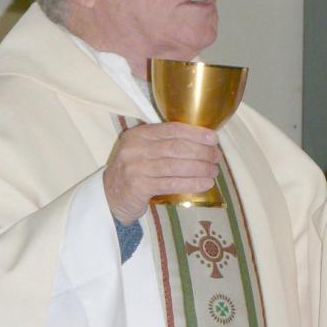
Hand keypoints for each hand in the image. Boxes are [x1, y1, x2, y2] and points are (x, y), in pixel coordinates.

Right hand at [103, 122, 220, 223]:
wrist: (109, 197)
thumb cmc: (134, 172)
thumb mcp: (143, 150)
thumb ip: (164, 143)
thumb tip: (202, 142)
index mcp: (139, 134)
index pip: (172, 129)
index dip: (195, 133)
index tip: (213, 138)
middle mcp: (136, 148)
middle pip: (177, 147)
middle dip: (201, 151)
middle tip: (216, 157)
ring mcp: (136, 167)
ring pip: (176, 165)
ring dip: (200, 168)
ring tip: (214, 171)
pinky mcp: (139, 186)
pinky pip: (172, 184)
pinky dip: (191, 183)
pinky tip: (205, 184)